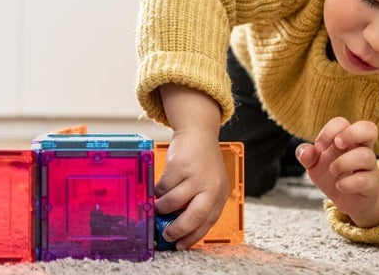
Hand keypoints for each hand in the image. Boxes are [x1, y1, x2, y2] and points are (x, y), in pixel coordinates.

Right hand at [154, 84, 228, 249]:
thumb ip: (199, 203)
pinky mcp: (180, 166)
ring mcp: (196, 176)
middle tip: (165, 234)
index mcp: (220, 194)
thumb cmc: (202, 162)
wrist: (198, 133)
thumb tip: (178, 227)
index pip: (207, 222)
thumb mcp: (208, 184)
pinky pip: (163, 187)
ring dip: (161, 208)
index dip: (192, 237)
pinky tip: (158, 188)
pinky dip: (157, 190)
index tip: (180, 245)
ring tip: (158, 206)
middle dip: (176, 229)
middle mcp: (211, 187)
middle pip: (193, 218)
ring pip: (172, 202)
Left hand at [295, 117, 378, 227]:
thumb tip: (305, 151)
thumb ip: (306, 155)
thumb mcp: (314, 165)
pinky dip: (349, 183)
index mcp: (346, 140)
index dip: (329, 131)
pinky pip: (366, 180)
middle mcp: (361, 149)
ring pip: (366, 155)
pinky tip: (340, 186)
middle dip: (351, 133)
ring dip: (344, 162)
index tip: (319, 146)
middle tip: (337, 144)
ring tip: (333, 171)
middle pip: (369, 129)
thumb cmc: (332, 176)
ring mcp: (369, 166)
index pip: (342, 123)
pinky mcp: (372, 185)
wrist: (348, 200)